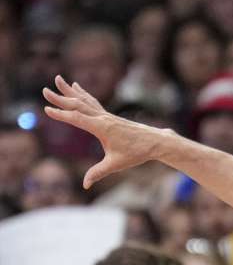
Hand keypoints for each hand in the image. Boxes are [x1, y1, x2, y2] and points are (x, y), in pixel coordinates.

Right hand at [42, 75, 164, 188]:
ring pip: (85, 100)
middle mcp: (103, 118)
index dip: (62, 114)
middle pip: (78, 105)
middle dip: (60, 98)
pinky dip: (83, 94)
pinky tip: (76, 87)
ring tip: (58, 79)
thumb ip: (98, 173)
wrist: (155, 142)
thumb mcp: (116, 164)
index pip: (77, 119)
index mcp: (102, 128)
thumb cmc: (137, 153)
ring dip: (70, 91)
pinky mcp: (110, 116)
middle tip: (44, 90)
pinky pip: (93, 102)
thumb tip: (85, 185)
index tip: (47, 109)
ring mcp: (106, 115)